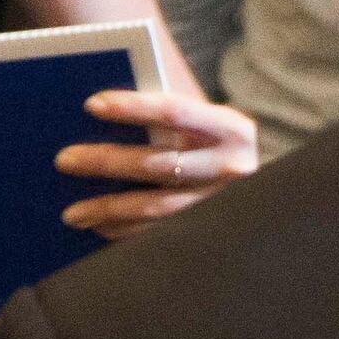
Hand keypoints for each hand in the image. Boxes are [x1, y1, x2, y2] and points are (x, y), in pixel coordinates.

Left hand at [54, 89, 258, 236]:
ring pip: (155, 207)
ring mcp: (221, 204)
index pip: (175, 111)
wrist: (273, 201)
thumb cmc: (220, 150)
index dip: (133, 107)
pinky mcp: (210, 232)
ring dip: (109, 208)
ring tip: (72, 212)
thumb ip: (173, 119)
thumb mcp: (210, 128)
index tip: (92, 104)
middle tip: (65, 159)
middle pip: (158, 163)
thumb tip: (104, 111)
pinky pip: (158, 235)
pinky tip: (98, 226)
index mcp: (231, 129)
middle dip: (106, 161)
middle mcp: (230, 167)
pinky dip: (124, 231)